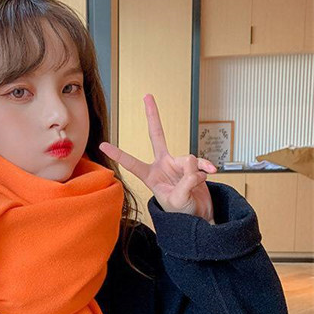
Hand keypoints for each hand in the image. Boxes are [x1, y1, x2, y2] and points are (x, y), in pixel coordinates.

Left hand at [99, 94, 216, 223]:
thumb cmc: (181, 213)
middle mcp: (162, 165)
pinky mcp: (194, 166)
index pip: (132, 162)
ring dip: (195, 171)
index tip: (103, 145)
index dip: (118, 154)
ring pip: (188, 158)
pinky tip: (210, 173)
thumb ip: (185, 181)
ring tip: (196, 183)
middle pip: (157, 135)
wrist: (198, 217)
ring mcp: (178, 164)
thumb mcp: (177, 200)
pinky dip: (206, 167)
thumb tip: (193, 162)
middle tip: (147, 96)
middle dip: (153, 116)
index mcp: (150, 176)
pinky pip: (201, 162)